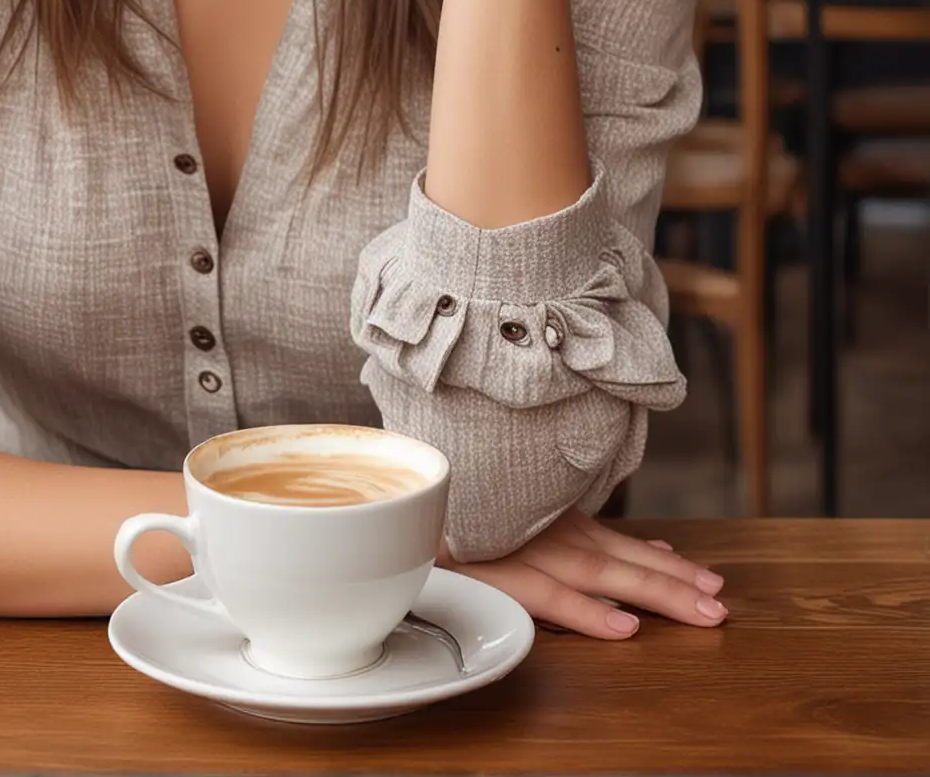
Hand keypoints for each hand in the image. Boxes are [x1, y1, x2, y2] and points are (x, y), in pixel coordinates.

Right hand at [434, 505, 727, 638]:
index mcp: (556, 521)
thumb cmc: (464, 507)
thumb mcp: (520, 513)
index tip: (710, 579)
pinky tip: (623, 627)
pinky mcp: (498, 573)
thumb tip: (652, 546)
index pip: (623, 544)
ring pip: (603, 576)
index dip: (667, 562)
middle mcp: (551, 534)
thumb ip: (577, 531)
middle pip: (625, 561)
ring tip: (700, 611)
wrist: (406, 501)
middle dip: (676, 583)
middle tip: (721, 605)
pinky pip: (551, 598)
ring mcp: (529, 550)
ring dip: (654, 592)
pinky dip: (588, 613)